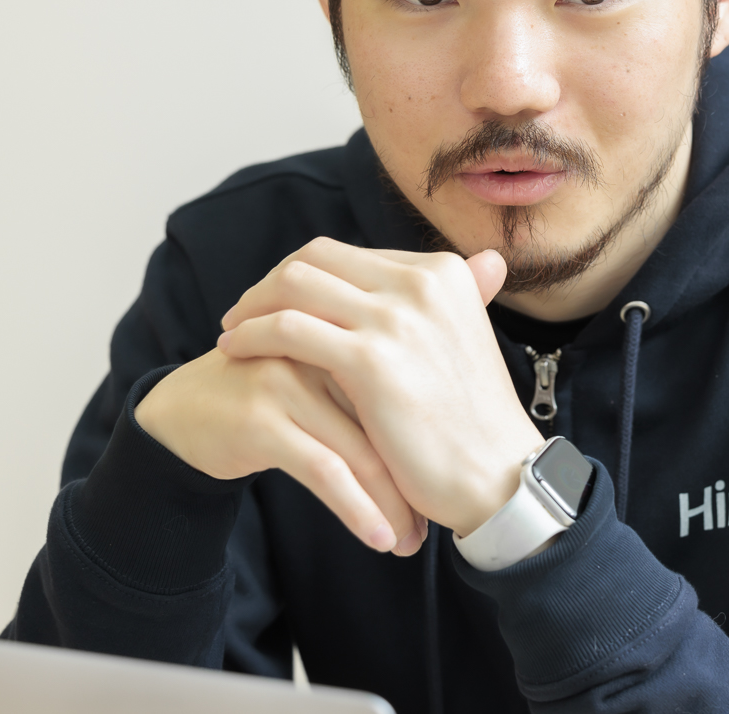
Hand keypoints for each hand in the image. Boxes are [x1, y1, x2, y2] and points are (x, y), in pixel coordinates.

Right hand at [135, 349, 426, 555]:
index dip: (429, 442)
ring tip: (410, 542)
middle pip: (387, 420)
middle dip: (414, 480)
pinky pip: (323, 471)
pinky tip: (378, 538)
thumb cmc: (265, 400)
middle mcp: (319, 350)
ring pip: (360, 450)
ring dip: (391, 504)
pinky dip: (357, 509)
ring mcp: (288, 382)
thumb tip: (440, 441)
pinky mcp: (262, 419)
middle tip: (435, 525)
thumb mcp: (323, 384)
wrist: (179, 410)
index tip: (448, 489)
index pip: (404, 388)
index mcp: (342, 331)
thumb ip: (370, 393)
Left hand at [214, 238, 544, 536]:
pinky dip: (252, 334)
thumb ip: (435, 306)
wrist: (495, 474)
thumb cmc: (473, 420)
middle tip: (245, 311)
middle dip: (272, 282)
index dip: (305, 275)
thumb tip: (422, 281)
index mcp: (443, 273)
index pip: (350, 254)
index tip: (278, 300)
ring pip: (295, 285)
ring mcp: (395, 318)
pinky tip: (235, 350)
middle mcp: (421, 282)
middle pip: (316, 258)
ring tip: (233, 331)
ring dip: (253, 305)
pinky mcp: (370, 359)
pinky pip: (288, 329)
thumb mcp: (462, 340)